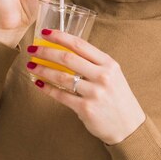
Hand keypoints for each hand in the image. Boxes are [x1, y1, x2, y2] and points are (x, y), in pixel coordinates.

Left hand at [26, 29, 145, 144]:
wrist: (129, 127)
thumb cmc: (117, 98)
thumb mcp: (113, 75)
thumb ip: (94, 64)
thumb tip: (67, 51)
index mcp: (108, 64)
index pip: (80, 44)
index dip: (60, 36)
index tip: (45, 32)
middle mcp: (102, 76)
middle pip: (68, 58)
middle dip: (46, 51)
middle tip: (32, 49)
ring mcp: (94, 93)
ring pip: (61, 76)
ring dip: (42, 69)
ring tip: (31, 65)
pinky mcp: (86, 109)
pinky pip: (61, 95)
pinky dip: (47, 88)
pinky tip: (38, 83)